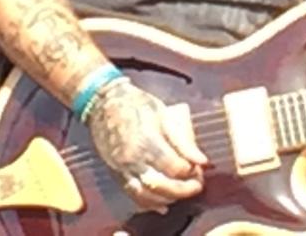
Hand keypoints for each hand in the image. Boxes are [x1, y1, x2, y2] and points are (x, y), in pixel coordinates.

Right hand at [85, 77, 207, 211]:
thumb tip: (201, 159)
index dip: (190, 171)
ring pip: (146, 196)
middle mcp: (132, 158)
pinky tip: (163, 203)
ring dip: (168, 198)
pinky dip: (149, 203)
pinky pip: (132, 195)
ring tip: (182, 192)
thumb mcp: (162, 114)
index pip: (173, 167)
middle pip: (161, 186)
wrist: (104, 103)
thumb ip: (182, 140)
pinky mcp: (115, 174)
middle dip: (183, 190)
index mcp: (146, 141)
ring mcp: (121, 168)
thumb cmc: (135, 103)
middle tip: (196, 185)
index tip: (199, 167)